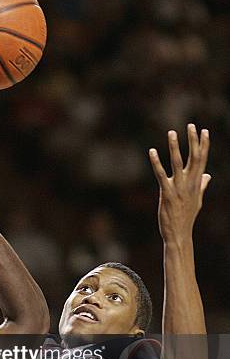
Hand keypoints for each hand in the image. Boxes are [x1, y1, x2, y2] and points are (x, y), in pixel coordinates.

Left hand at [149, 124, 209, 242]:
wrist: (179, 233)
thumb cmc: (186, 217)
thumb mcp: (197, 200)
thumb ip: (202, 185)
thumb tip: (208, 176)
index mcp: (197, 183)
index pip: (202, 160)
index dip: (203, 145)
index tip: (204, 130)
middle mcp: (189, 183)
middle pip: (193, 158)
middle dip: (193, 141)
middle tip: (191, 125)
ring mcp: (178, 188)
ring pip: (177, 163)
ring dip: (175, 147)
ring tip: (172, 132)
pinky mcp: (167, 193)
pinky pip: (161, 175)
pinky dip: (156, 163)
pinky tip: (152, 151)